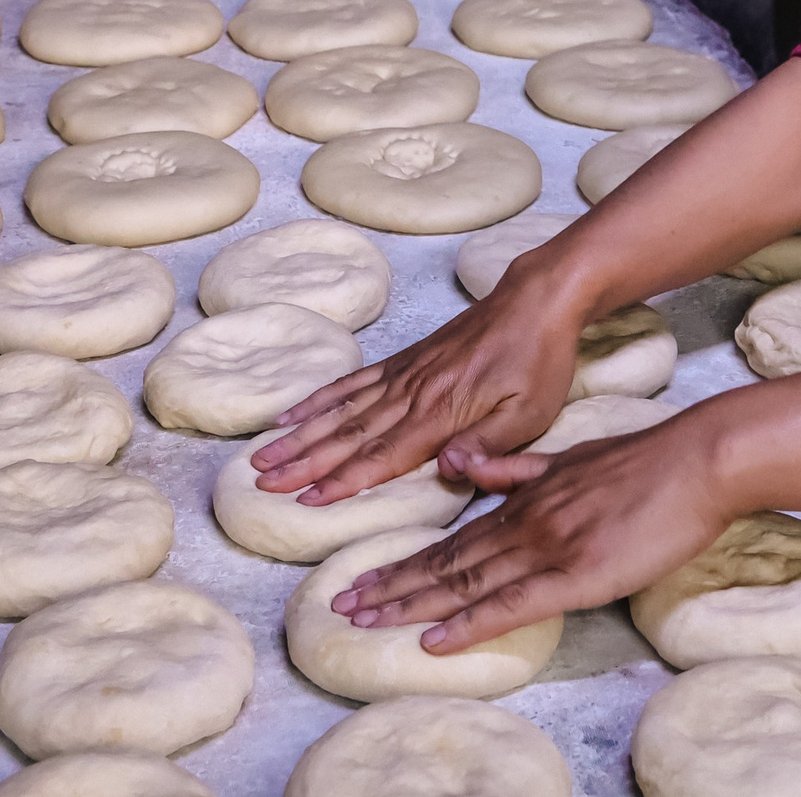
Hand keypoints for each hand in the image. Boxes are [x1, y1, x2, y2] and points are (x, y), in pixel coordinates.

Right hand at [248, 274, 588, 503]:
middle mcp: (413, 393)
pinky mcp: (405, 359)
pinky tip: (293, 413)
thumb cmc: (538, 362)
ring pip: (342, 410)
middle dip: (304, 462)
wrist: (536, 301)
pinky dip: (320, 399)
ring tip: (262, 456)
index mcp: (442, 414)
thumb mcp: (530, 414)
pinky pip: (353, 382)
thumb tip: (445, 472)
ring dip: (301, 435)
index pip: (384, 455)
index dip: (344, 480)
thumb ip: (486, 446)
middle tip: (262, 483)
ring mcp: (404, 373)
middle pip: (349, 434)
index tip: (306, 499)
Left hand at [332, 420, 735, 652]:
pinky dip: (469, 624)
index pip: (453, 538)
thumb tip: (463, 465)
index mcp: (526, 496)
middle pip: (447, 560)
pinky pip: (512, 604)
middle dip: (391, 586)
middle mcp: (526, 520)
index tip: (362, 580)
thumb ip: (516, 469)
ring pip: (466, 581)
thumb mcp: (570, 454)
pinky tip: (435, 640)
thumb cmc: (646, 462)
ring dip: (412, 604)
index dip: (405, 562)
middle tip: (343, 608)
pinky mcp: (577, 574)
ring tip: (368, 621)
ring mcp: (548, 546)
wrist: (696, 460)